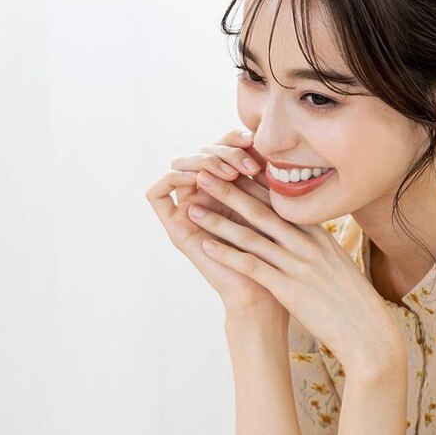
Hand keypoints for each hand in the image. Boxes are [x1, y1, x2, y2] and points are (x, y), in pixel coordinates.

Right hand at [145, 127, 287, 323]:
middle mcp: (206, 196)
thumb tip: (267, 139)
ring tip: (229, 173)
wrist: (265, 295)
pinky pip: (157, 192)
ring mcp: (188, 211)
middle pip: (200, 153)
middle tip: (246, 164)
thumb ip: (265, 179)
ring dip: (203, 161)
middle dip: (222, 151)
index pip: (223, 148)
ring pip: (180, 165)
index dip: (235, 140)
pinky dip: (174, 177)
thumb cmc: (278, 257)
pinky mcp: (174, 227)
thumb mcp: (273, 208)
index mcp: (229, 189)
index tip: (256, 144)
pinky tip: (200, 179)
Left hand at [179, 165, 405, 376]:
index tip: (228, 169)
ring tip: (192, 205)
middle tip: (202, 172)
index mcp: (319, 235)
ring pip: (251, 235)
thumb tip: (304, 236)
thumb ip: (319, 247)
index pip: (280, 202)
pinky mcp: (290, 289)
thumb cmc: (353, 302)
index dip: (251, 183)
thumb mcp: (338, 265)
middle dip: (228, 189)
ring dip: (218, 220)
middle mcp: (308, 244)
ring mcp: (299, 265)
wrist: (367, 332)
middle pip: (261, 210)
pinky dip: (227, 254)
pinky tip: (205, 246)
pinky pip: (252, 266)